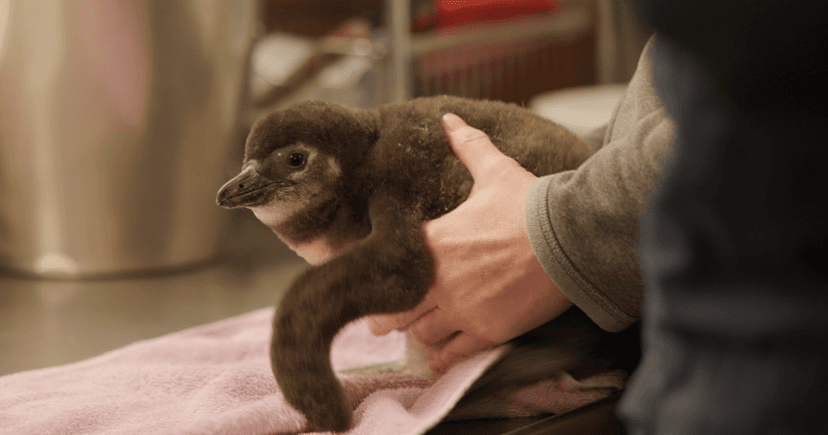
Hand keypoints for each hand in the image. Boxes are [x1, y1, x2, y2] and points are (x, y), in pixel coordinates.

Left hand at [368, 113, 572, 371]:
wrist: (569, 238)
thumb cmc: (531, 204)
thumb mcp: (496, 171)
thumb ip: (468, 147)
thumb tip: (450, 119)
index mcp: (434, 241)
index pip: (388, 268)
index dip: (376, 281)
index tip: (372, 287)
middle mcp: (440, 279)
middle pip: (397, 310)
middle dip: (389, 315)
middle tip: (383, 320)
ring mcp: (463, 309)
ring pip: (422, 334)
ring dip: (418, 333)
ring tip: (418, 331)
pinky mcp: (488, 331)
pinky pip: (452, 355)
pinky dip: (441, 358)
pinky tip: (438, 357)